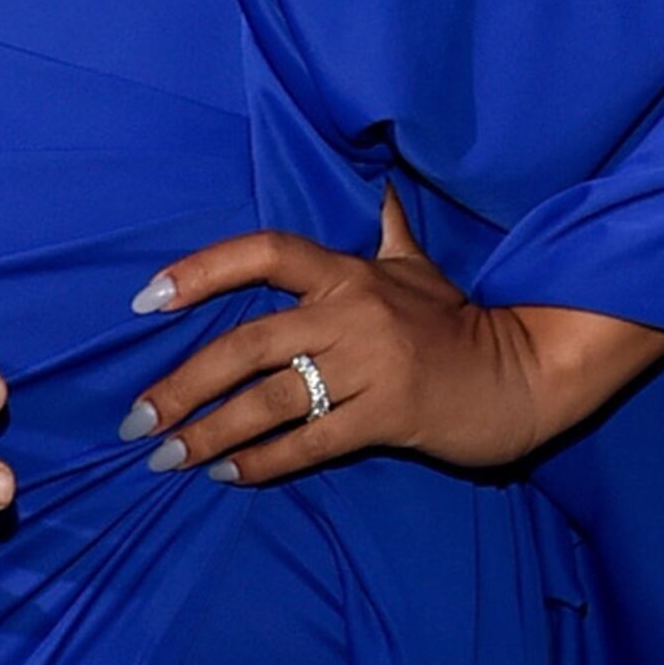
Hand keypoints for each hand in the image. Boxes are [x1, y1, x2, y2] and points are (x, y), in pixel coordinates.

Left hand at [125, 194, 663, 482]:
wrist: (526, 373)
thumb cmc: (461, 323)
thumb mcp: (419, 268)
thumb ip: (386, 232)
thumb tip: (378, 188)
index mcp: (350, 273)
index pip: (265, 253)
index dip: (202, 271)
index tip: (145, 300)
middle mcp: (353, 312)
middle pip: (247, 343)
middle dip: (183, 384)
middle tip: (136, 420)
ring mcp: (372, 364)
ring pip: (271, 400)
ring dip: (210, 432)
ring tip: (167, 459)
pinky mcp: (390, 414)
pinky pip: (311, 442)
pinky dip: (264, 462)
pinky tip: (227, 476)